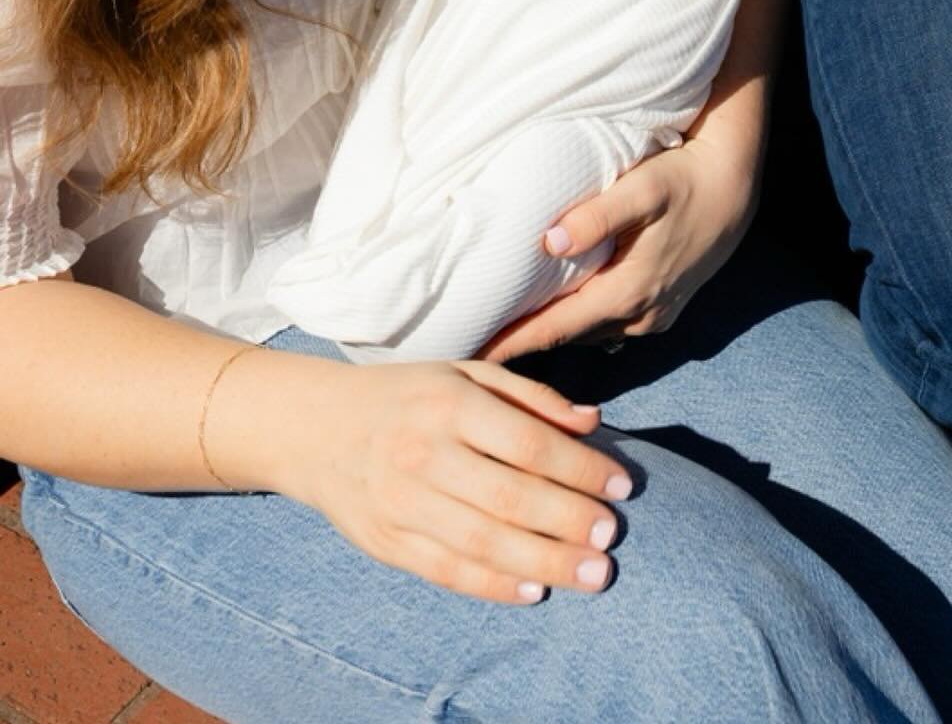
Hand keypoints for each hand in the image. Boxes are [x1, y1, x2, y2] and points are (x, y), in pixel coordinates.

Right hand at [261, 355, 633, 604]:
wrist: (316, 428)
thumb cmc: (409, 396)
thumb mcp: (466, 374)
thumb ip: (531, 396)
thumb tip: (592, 422)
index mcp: (449, 403)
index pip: (527, 442)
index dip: (579, 467)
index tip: (623, 485)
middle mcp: (424, 453)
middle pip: (510, 496)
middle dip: (570, 520)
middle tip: (613, 537)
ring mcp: (402, 502)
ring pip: (483, 542)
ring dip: (545, 561)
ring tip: (593, 574)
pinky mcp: (386, 542)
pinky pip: (446, 571)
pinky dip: (493, 585)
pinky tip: (535, 591)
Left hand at [481, 129, 755, 360]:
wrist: (735, 185)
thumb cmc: (684, 179)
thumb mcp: (643, 188)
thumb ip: (597, 216)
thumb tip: (549, 241)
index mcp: (629, 292)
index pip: (556, 330)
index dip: (512, 345)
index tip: (470, 356)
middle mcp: (640, 316)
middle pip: (569, 338)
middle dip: (525, 342)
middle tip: (476, 342)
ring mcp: (654, 318)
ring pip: (589, 335)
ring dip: (554, 333)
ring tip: (509, 329)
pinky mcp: (663, 311)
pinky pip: (610, 328)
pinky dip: (582, 323)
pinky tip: (561, 312)